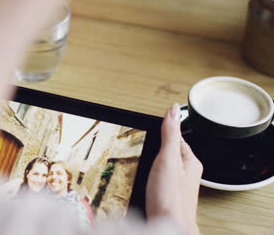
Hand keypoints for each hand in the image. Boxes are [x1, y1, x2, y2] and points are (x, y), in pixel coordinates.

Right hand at [146, 104, 202, 234]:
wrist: (167, 226)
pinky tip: (142, 178)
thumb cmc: (171, 199)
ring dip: (150, 163)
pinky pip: (157, 179)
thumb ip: (170, 134)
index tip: (154, 124)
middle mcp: (185, 173)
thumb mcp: (168, 159)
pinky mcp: (165, 195)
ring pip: (161, 166)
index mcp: (190, 161)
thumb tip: (173, 110)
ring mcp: (175, 185)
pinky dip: (148, 175)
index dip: (164, 131)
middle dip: (155, 147)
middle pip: (168, 151)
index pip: (177, 138)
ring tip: (141, 159)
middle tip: (144, 142)